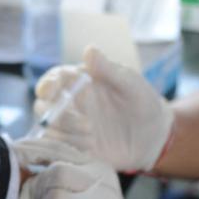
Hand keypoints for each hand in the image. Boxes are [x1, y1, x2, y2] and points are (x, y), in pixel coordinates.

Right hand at [35, 46, 173, 171]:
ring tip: (93, 135)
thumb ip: (108, 69)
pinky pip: (60, 148)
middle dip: (57, 114)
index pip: (52, 80)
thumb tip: (90, 49)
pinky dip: (71, 148)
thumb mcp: (130, 84)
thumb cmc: (142, 102)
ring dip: (67, 133)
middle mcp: (70, 103)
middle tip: (85, 122)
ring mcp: (71, 126)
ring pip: (50, 129)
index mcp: (79, 82)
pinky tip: (92, 147)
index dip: (47, 85)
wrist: (154, 137)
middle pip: (44, 106)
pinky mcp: (76, 146)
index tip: (51, 91)